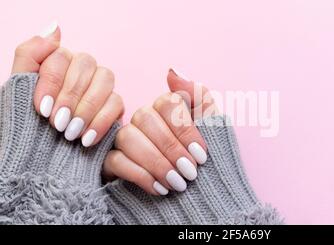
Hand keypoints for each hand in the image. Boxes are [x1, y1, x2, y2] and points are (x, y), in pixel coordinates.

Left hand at [11, 22, 123, 146]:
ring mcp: (101, 86)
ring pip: (105, 78)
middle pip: (86, 64)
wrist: (41, 162)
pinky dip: (101, 122)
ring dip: (86, 108)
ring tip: (70, 133)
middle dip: (70, 96)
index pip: (61, 56)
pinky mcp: (115, 106)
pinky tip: (86, 139)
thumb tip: (55, 28)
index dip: (52, 82)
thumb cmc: (28, 126)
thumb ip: (30, 54)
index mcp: (59, 62)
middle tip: (58, 124)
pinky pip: (117, 103)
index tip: (42, 109)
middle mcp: (83, 69)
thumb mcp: (19, 90)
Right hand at [103, 69, 219, 194]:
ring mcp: (125, 138)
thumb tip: (172, 72)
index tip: (201, 155)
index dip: (185, 129)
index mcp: (166, 107)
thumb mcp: (212, 127)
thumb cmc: (203, 158)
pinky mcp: (111, 161)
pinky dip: (140, 175)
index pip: (167, 102)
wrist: (200, 193)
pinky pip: (116, 160)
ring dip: (156, 162)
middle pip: (145, 117)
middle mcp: (143, 118)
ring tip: (177, 183)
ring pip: (128, 137)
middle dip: (171, 148)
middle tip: (190, 172)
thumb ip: (199, 97)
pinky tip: (160, 189)